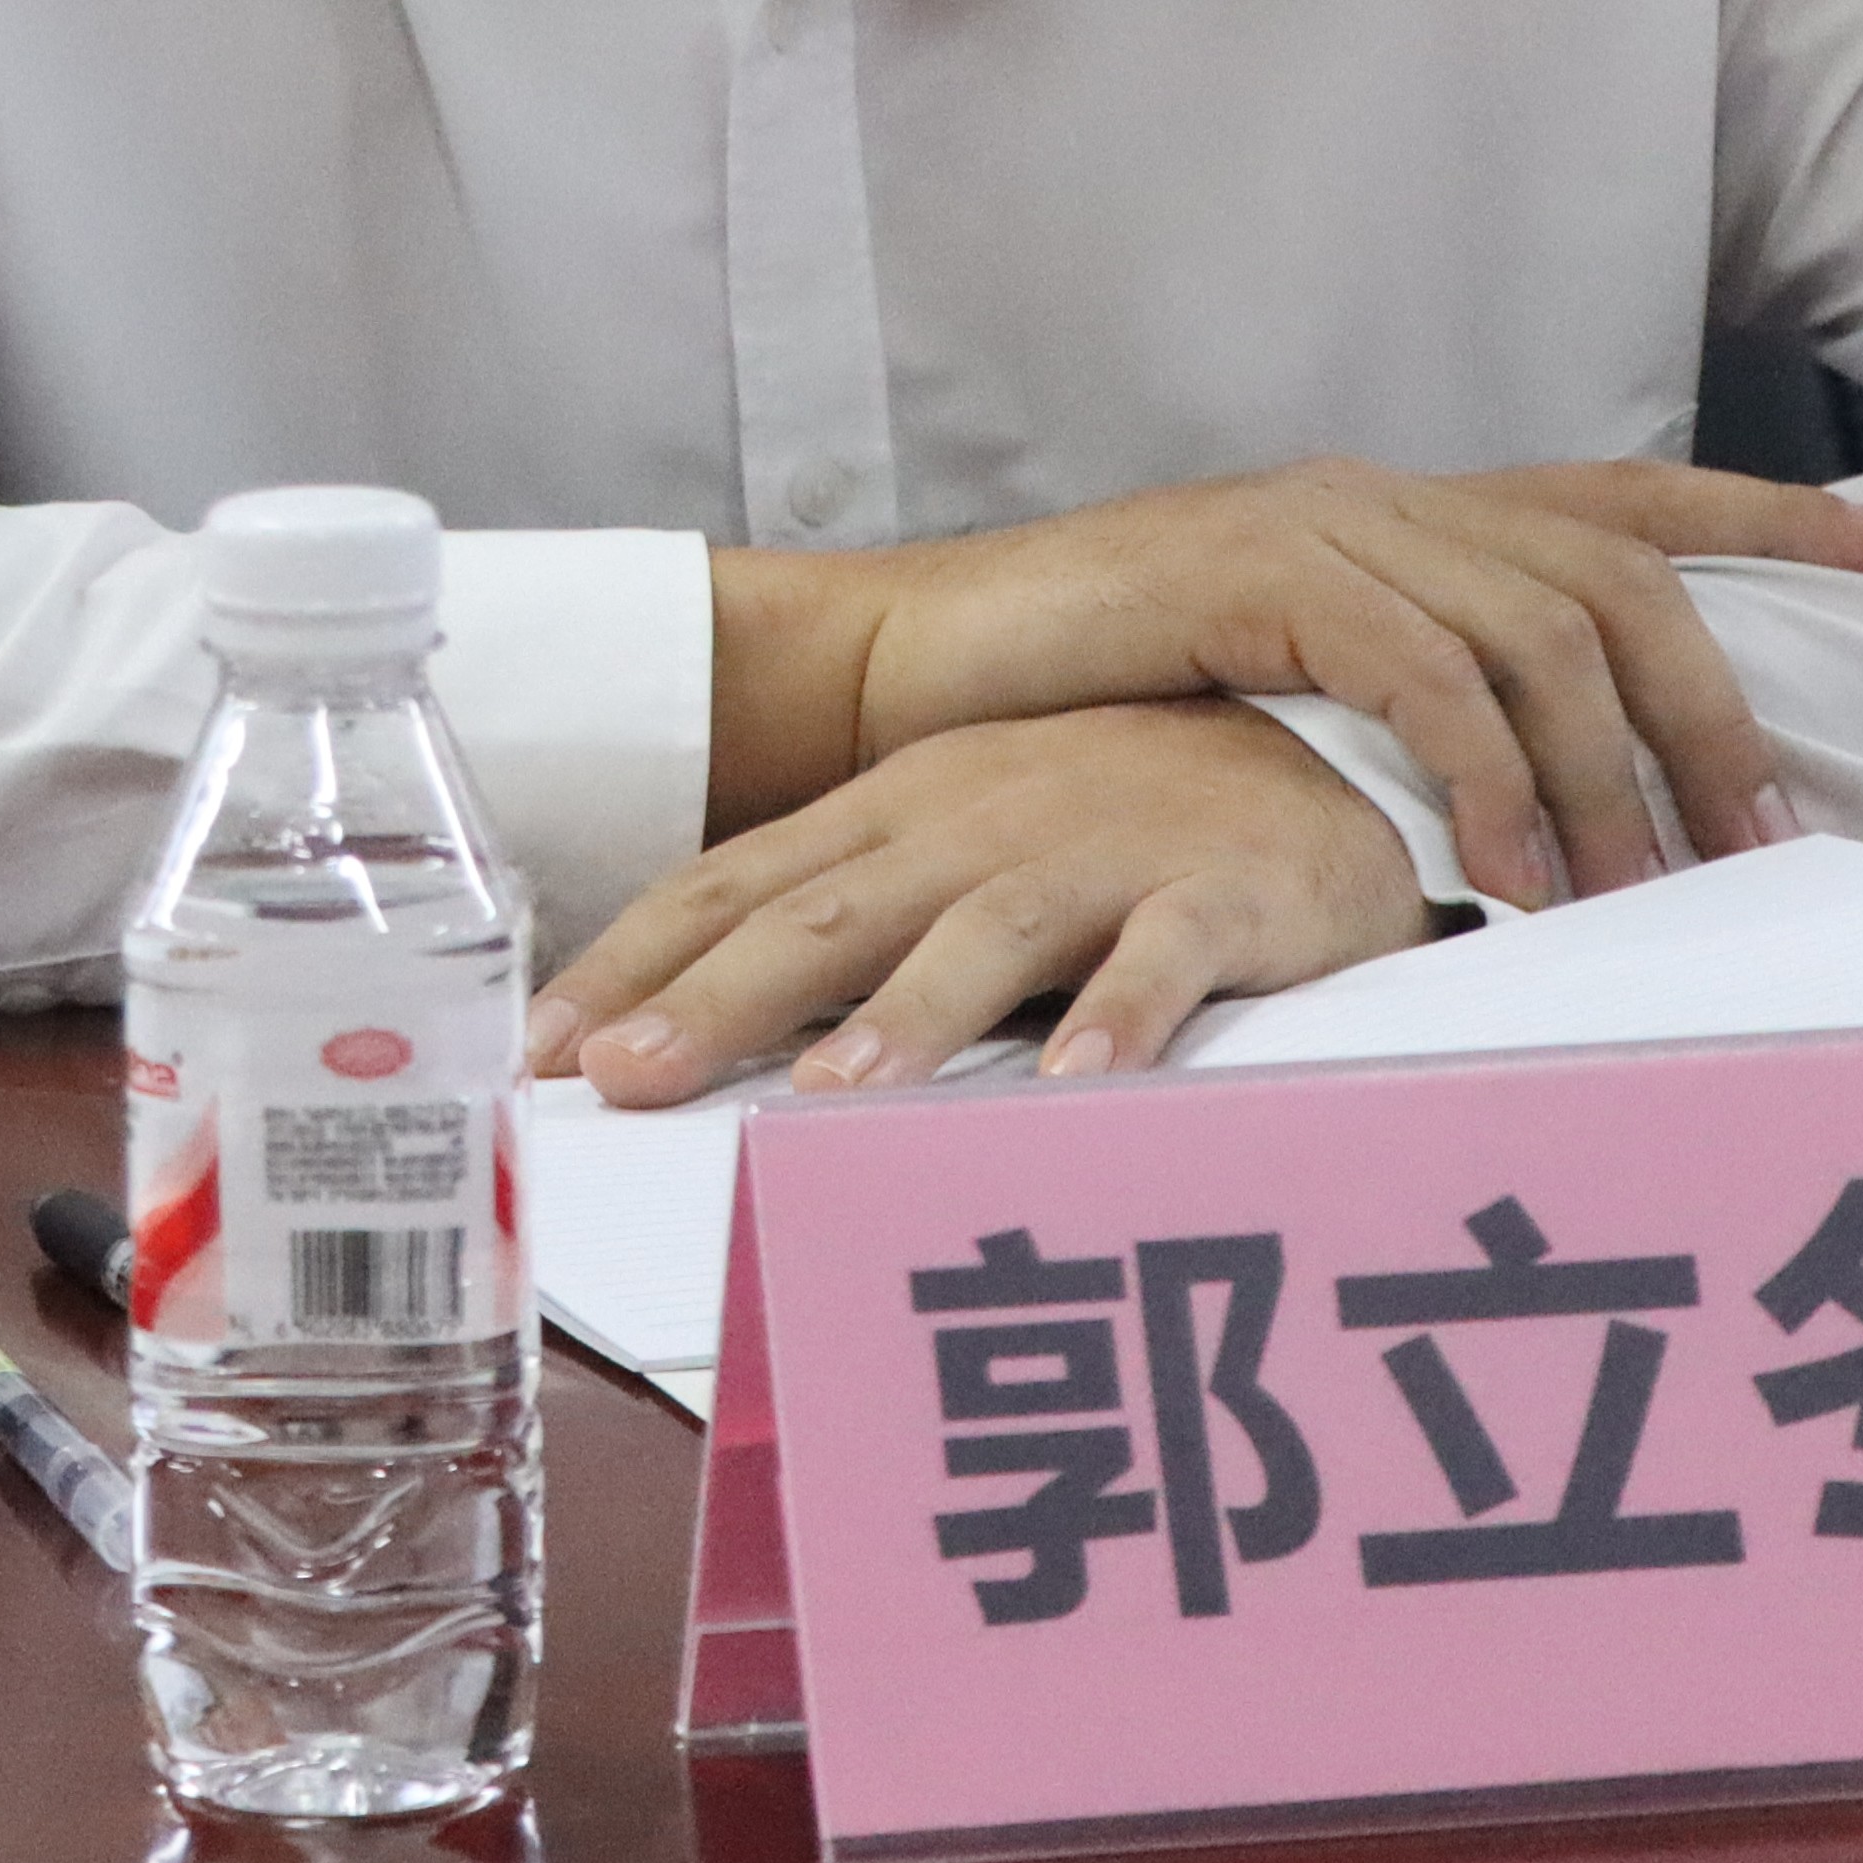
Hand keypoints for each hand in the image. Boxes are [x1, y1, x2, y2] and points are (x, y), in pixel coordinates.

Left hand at [536, 700, 1428, 1105]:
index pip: (734, 882)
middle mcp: (979, 817)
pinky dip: (1120, 1014)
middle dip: (719, 995)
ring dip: (907, 1014)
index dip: (634, 962)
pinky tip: (1076, 1080)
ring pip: (985, 928)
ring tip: (831, 1099)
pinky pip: (1164, 954)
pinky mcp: (1221, 888)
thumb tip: (692, 1052)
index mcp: (898, 810)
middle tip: (631, 1080)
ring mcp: (1102, 846)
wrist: (1319, 763)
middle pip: (830, 908)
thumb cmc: (1113, 833)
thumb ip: (847, 943)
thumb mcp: (957, 863)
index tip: (543, 1050)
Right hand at [711, 456, 1862, 907]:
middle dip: (1713, 709)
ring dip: (1611, 776)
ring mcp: (1325, 526)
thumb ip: (1409, 717)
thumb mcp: (1284, 702)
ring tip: (1648, 903)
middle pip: (1616, 575)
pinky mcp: (1257, 576)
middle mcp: (1390, 497)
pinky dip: (1486, 776)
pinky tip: (1513, 878)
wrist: (918, 670)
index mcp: (1412, 514)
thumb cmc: (1102, 707)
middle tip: (1768, 843)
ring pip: (1536, 629)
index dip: (1772, 513)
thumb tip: (1546, 810)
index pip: (1627, 496)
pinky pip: (1418, 673)